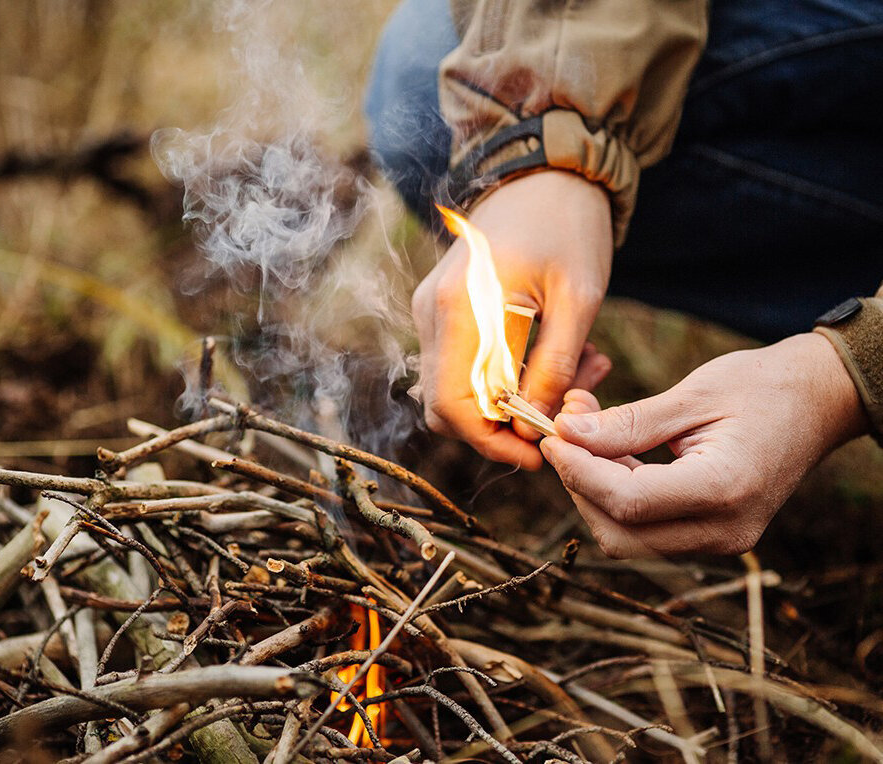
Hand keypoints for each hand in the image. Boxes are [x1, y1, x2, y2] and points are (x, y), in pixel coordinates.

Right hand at [412, 171, 612, 469]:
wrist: (544, 172)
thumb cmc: (568, 226)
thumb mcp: (579, 299)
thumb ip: (554, 368)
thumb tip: (536, 425)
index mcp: (461, 307)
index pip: (453, 407)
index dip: (491, 442)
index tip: (539, 453)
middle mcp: (432, 312)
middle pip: (444, 408)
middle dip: (500, 429)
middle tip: (559, 418)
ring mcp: (431, 311)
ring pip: (454, 392)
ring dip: (507, 403)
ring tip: (573, 376)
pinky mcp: (443, 310)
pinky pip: (461, 367)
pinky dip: (501, 380)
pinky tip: (548, 359)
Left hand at [541, 333, 868, 556]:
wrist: (820, 402)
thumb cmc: (761, 387)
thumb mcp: (691, 395)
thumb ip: (627, 423)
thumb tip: (567, 433)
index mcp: (723, 489)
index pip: (627, 501)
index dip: (577, 471)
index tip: (553, 435)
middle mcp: (724, 530)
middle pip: (619, 532)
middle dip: (579, 484)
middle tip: (565, 432)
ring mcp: (721, 540)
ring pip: (627, 538)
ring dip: (594, 490)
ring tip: (587, 434)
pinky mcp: (713, 536)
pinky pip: (647, 530)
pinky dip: (618, 495)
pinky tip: (611, 452)